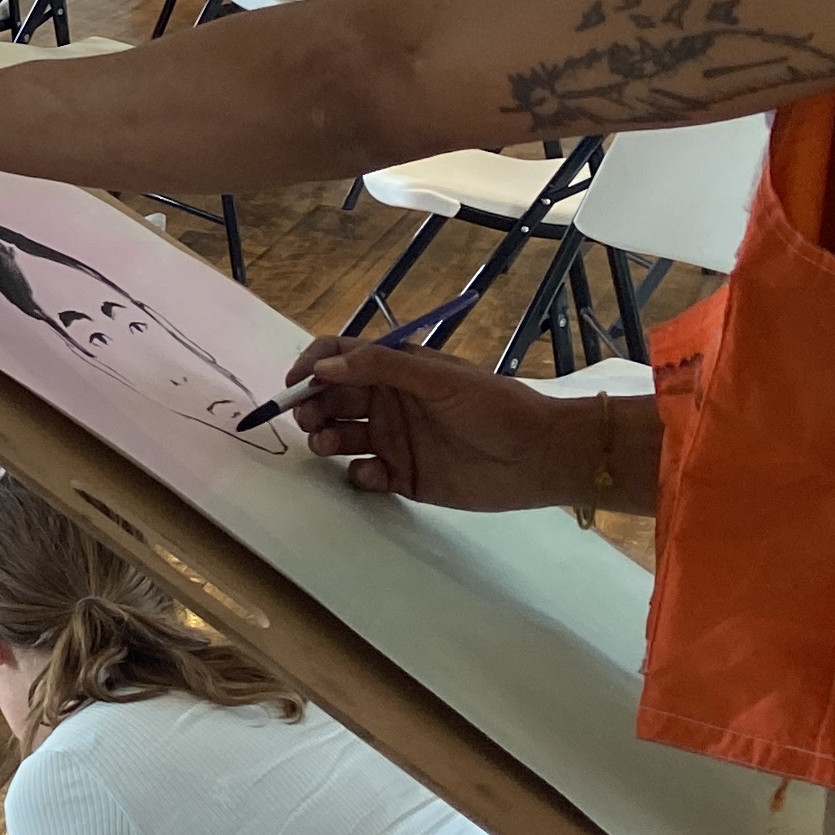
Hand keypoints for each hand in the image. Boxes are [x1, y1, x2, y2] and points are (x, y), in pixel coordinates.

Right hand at [285, 341, 612, 511]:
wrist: (539, 457)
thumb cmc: (494, 407)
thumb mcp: (438, 378)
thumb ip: (381, 368)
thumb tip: (324, 367)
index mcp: (397, 369)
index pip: (341, 357)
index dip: (312, 366)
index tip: (295, 385)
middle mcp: (389, 402)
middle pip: (331, 398)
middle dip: (311, 406)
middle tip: (309, 420)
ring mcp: (394, 440)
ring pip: (340, 437)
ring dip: (325, 440)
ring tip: (329, 446)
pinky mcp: (403, 477)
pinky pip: (364, 475)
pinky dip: (358, 475)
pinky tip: (372, 473)